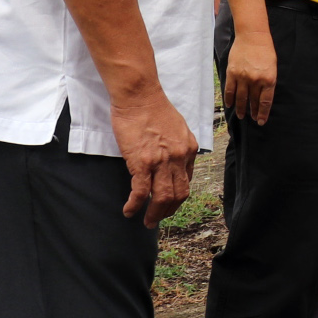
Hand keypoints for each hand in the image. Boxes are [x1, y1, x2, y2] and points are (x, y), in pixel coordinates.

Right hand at [109, 87, 196, 226]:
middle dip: (170, 210)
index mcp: (189, 149)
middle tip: (159, 218)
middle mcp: (179, 157)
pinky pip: (141, 191)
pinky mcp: (142, 162)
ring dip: (155, 214)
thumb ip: (179, 146)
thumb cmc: (153, 108)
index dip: (178, 195)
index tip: (170, 203)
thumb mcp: (177, 128)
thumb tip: (175, 161)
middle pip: (179, 194)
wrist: (139, 96)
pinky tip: (129, 211)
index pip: (187, 180)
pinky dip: (136, 205)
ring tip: (147, 222)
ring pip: (163, 197)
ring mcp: (162, 161)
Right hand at [224, 30, 277, 124]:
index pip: (265, 102)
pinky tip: (230, 104)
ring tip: (242, 116)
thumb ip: (268, 82)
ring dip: (241, 108)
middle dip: (253, 112)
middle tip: (252, 119)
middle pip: (253, 101)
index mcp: (269, 79)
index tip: (261, 121)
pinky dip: (229, 98)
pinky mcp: (232, 73)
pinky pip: (229, 89)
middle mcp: (256, 80)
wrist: (252, 37)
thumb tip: (263, 96)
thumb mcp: (273, 68)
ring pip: (240, 98)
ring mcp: (243, 77)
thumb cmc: (266, 51)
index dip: (262, 113)